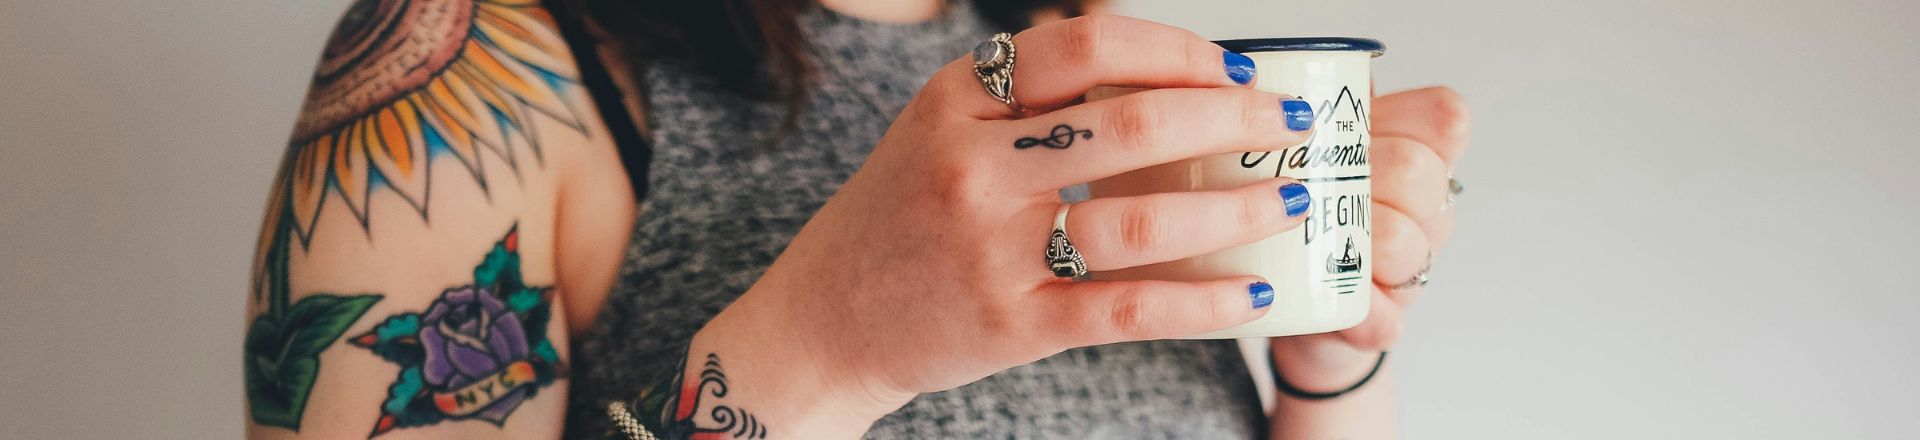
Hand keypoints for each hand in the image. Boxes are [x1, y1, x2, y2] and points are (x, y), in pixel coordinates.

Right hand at [680, 16, 1320, 434]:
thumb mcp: (937, 131)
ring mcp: (991, 249)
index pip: (1085, 46)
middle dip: (1231, 119)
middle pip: (1131, 123)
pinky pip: (1129, 307)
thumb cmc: (897, 221)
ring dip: (1237, 207)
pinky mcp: (1012, 324)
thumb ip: (1025, 102)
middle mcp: (971, 167)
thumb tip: (1160, 78)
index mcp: (955, 101)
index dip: (1177, 50)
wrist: (823, 321)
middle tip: (1287, 127)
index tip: (1235, 69)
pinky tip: (1251, 293)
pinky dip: (1203, 302)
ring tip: (1293, 199)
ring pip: (1144, 217)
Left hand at [1270, 86, 1470, 386]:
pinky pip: (1386, 313)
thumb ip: (1316, 109)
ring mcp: (1411, 269)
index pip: (1444, 118)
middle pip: (1418, 172)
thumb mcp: (1311, 150)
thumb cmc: (1304, 210)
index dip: (1403, 120)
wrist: (1289, 300)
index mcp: (1415, 157)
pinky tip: (1334, 295)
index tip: (1354, 131)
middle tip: (1312, 186)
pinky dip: (1357, 305)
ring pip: (1406, 242)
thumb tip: (1293, 75)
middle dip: (1362, 176)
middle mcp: (1426, 212)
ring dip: (1356, 238)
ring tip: (1313, 237)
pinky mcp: (1386, 322)